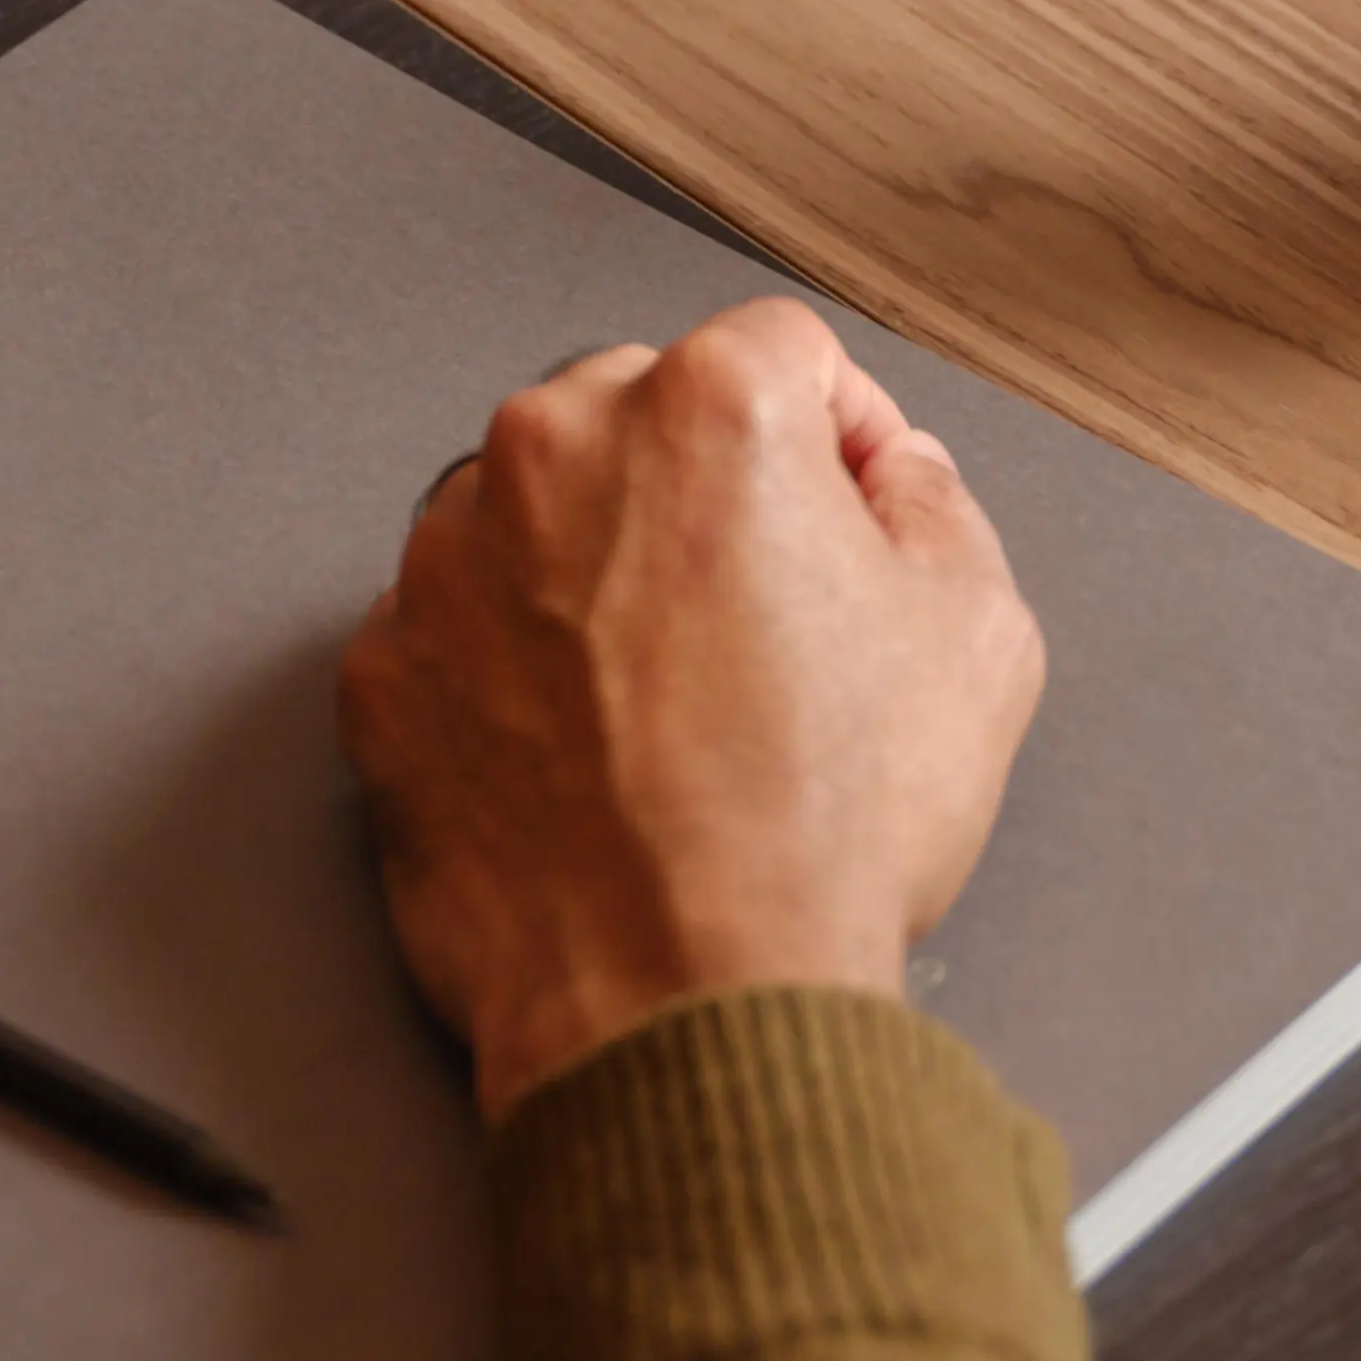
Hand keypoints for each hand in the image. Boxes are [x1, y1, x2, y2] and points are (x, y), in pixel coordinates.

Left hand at [338, 299, 1045, 1121]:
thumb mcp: (979, 632)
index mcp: (705, 412)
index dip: (844, 436)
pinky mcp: (380, 676)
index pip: (786, 352)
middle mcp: (549, 455)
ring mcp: (443, 566)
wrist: (679, 1008)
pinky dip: (513, 667)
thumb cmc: (817, 832)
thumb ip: (934, 502)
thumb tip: (891, 477)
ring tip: (674, 704)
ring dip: (598, 569)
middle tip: (767, 620)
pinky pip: (460, 628)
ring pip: (538, 514)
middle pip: (644, 414)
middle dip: (707, 491)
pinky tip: (592, 753)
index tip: (854, 513)